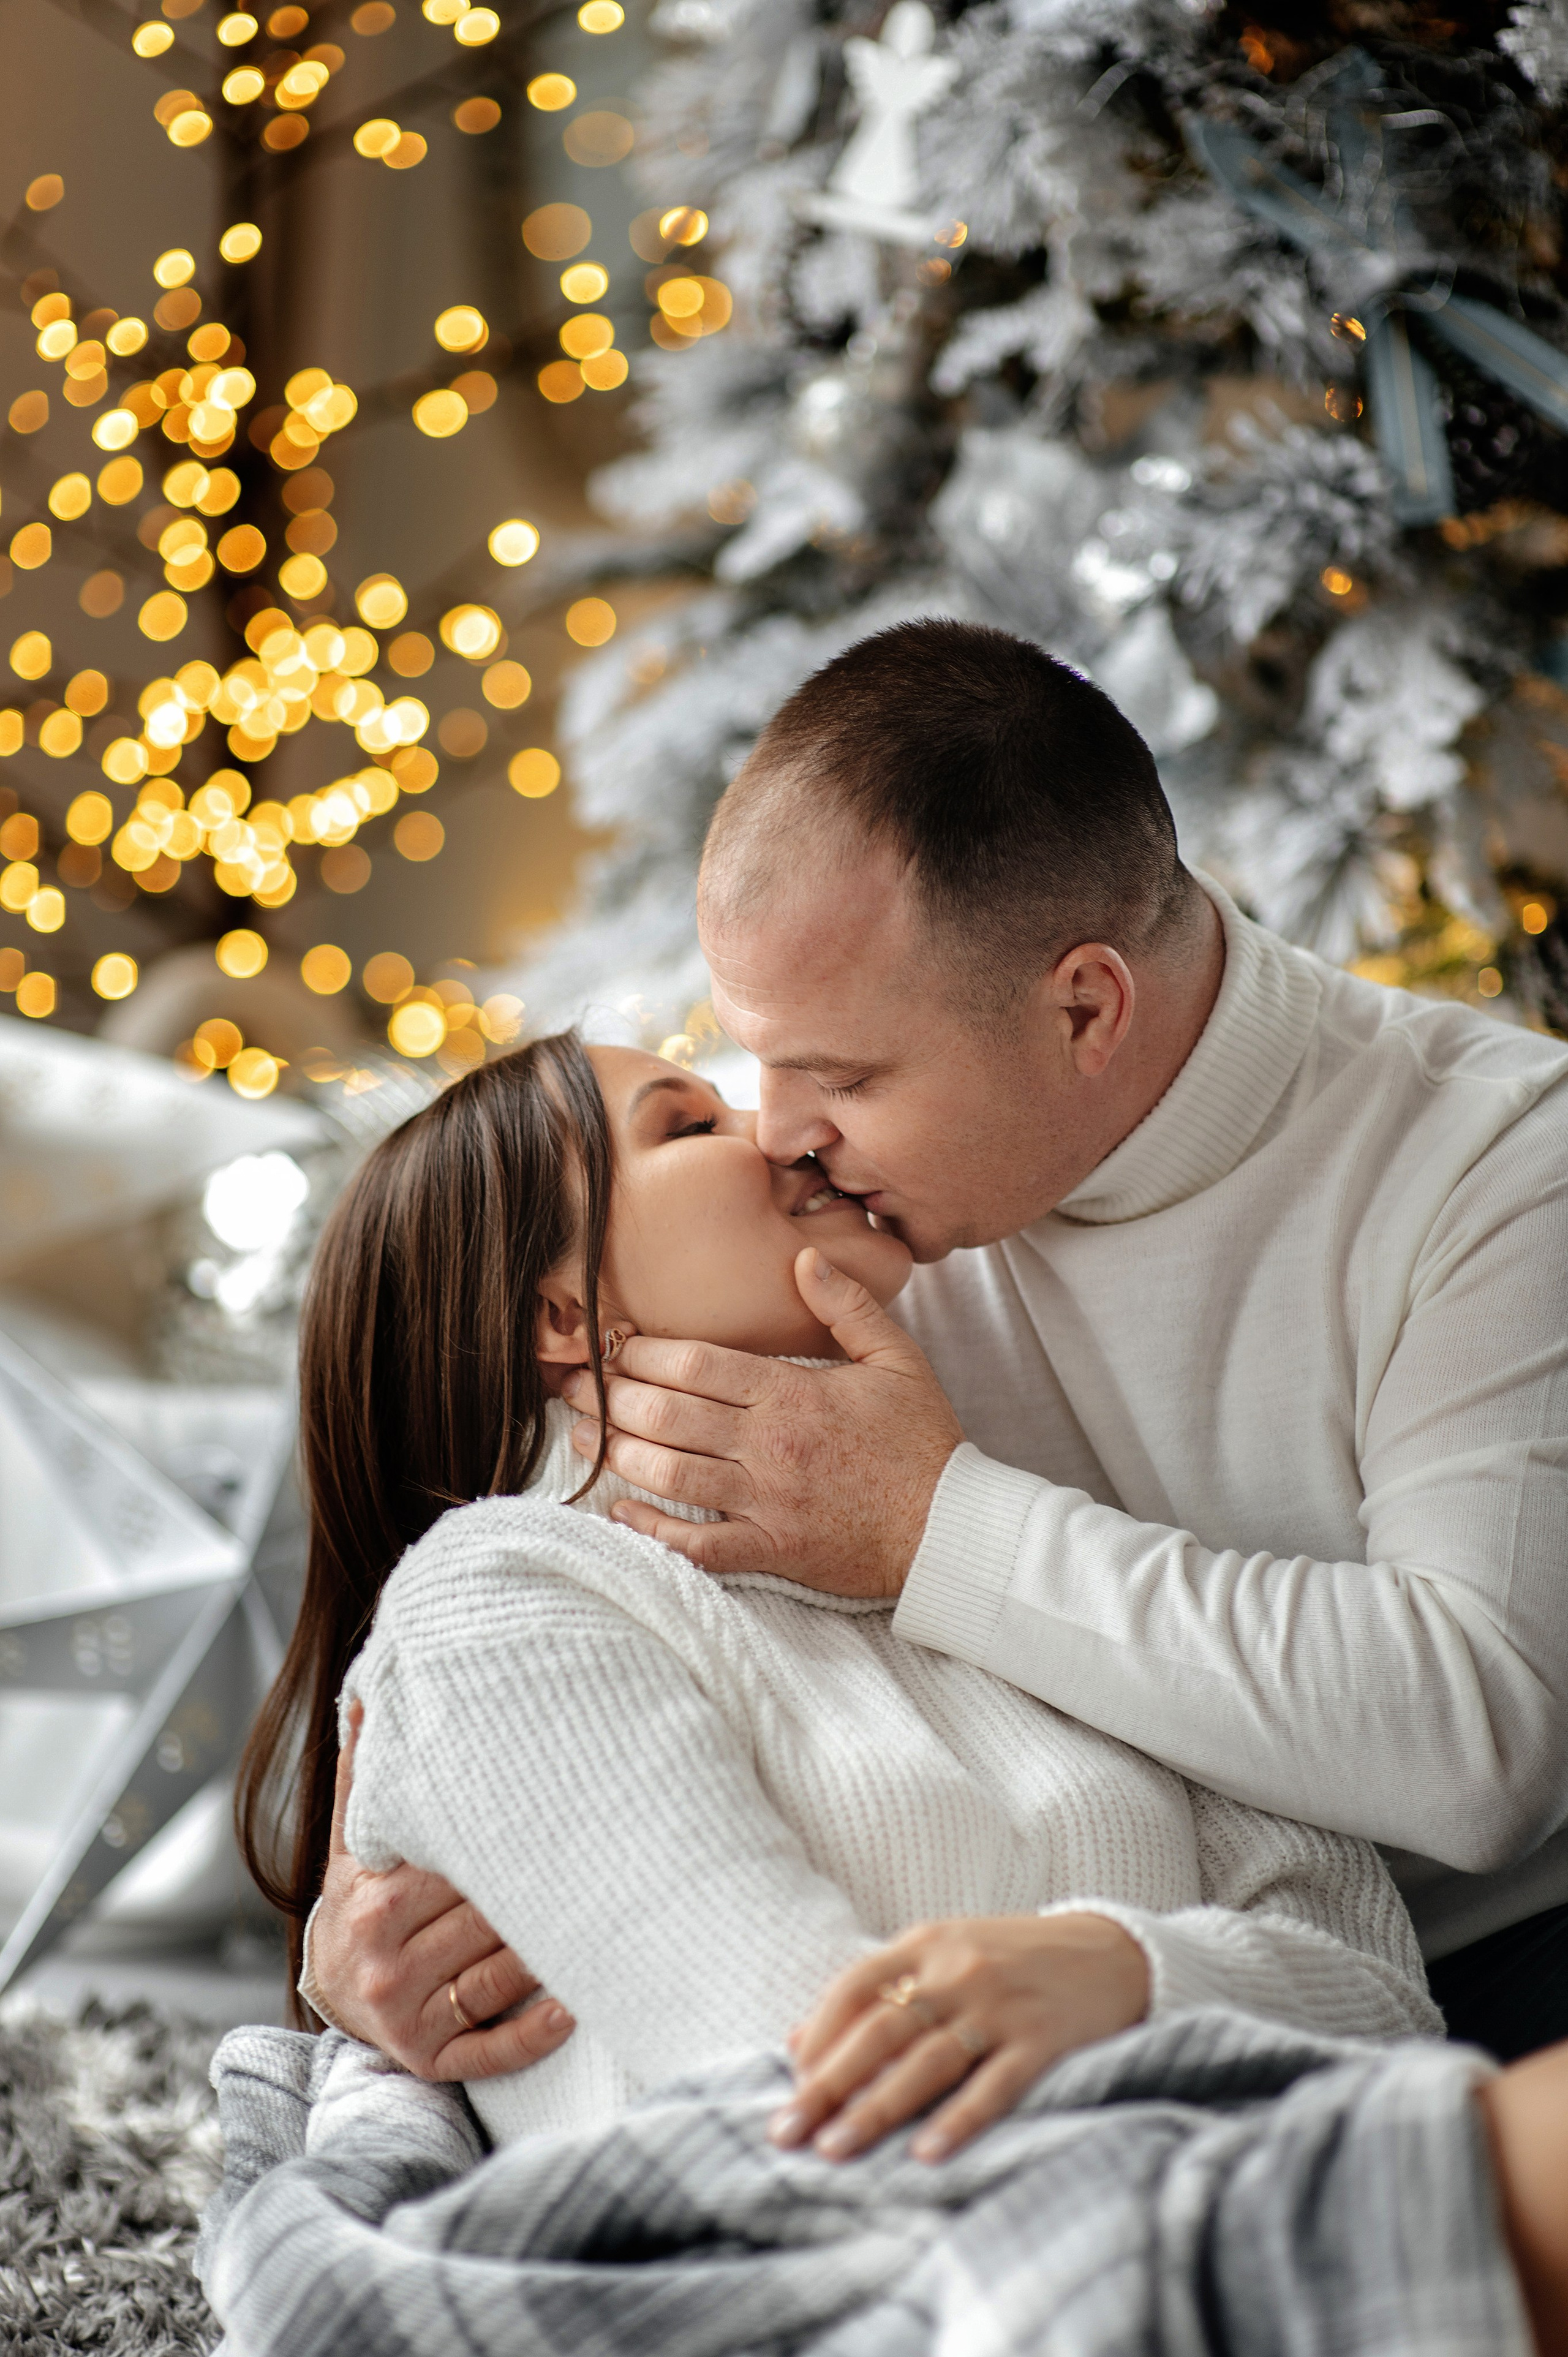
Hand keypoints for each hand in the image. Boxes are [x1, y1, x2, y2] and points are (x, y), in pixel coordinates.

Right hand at [311, 1700, 575, 2081]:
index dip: (510, 1845)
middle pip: (486, 1921)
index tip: (559, 1817)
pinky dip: (534, 2032)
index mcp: (376, 1900)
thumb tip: (366, 1693)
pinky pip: (491, 2049)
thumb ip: (364, 1773)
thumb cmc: (361, 1899)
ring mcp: (409, 2016)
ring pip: (498, 1978)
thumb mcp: (352, 1841)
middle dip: (541, 1894)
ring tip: (602, 1918)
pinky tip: (574, 2005)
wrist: (330, 1990)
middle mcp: (388, 1961)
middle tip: (600, 1863)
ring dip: (551, 1951)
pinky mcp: (431, 2059)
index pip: (456, 1869)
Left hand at [565, 1248, 963, 1594]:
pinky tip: (620, 1513)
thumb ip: (847, 1305)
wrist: (953, 1529)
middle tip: (570, 1386)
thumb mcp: (896, 1358)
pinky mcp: (770, 1550)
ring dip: (615, 1453)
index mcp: (792, 1394)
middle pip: (668, 1414)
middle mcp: (769, 1445)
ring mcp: (766, 1501)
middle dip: (609, 1397)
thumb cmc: (925, 1442)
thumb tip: (803, 1257)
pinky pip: (697, 1545)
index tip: (611, 1344)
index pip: (696, 1364)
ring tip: (579, 1437)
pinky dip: (653, 1531)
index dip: (642, 1353)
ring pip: (670, 1474)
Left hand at [769, 1914, 1150, 2163]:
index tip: (791, 2088)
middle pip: (880, 2031)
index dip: (817, 2039)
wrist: (1110, 1950)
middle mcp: (957, 1970)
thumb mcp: (940, 1956)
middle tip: (788, 2134)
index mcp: (925, 1945)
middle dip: (829, 2085)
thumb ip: (874, 1993)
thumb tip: (795, 2041)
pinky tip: (926, 2153)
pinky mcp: (1043, 2039)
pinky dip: (958, 2120)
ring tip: (836, 2150)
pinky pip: (995, 2085)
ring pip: (927, 2061)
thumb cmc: (1009, 1962)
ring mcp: (1000, 2005)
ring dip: (878, 2109)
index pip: (853, 1989)